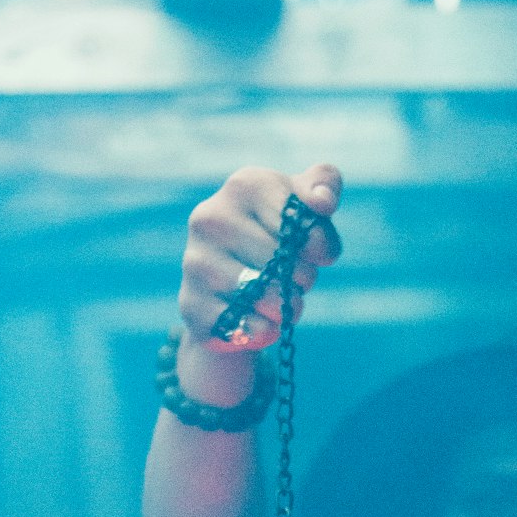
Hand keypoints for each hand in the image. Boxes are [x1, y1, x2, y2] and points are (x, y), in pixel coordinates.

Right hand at [179, 163, 342, 352]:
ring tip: (277, 299)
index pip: (300, 221)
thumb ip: (324, 186)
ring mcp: (196, 262)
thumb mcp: (302, 207)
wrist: (230, 289)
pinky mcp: (192, 306)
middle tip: (290, 276)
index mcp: (243, 185)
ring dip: (287, 306)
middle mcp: (211, 218)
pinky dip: (265, 330)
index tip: (313, 250)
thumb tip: (322, 202)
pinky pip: (250, 327)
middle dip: (303, 277)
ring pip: (268, 296)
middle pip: (286, 261)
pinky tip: (257, 319)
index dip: (318, 244)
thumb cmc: (275, 241)